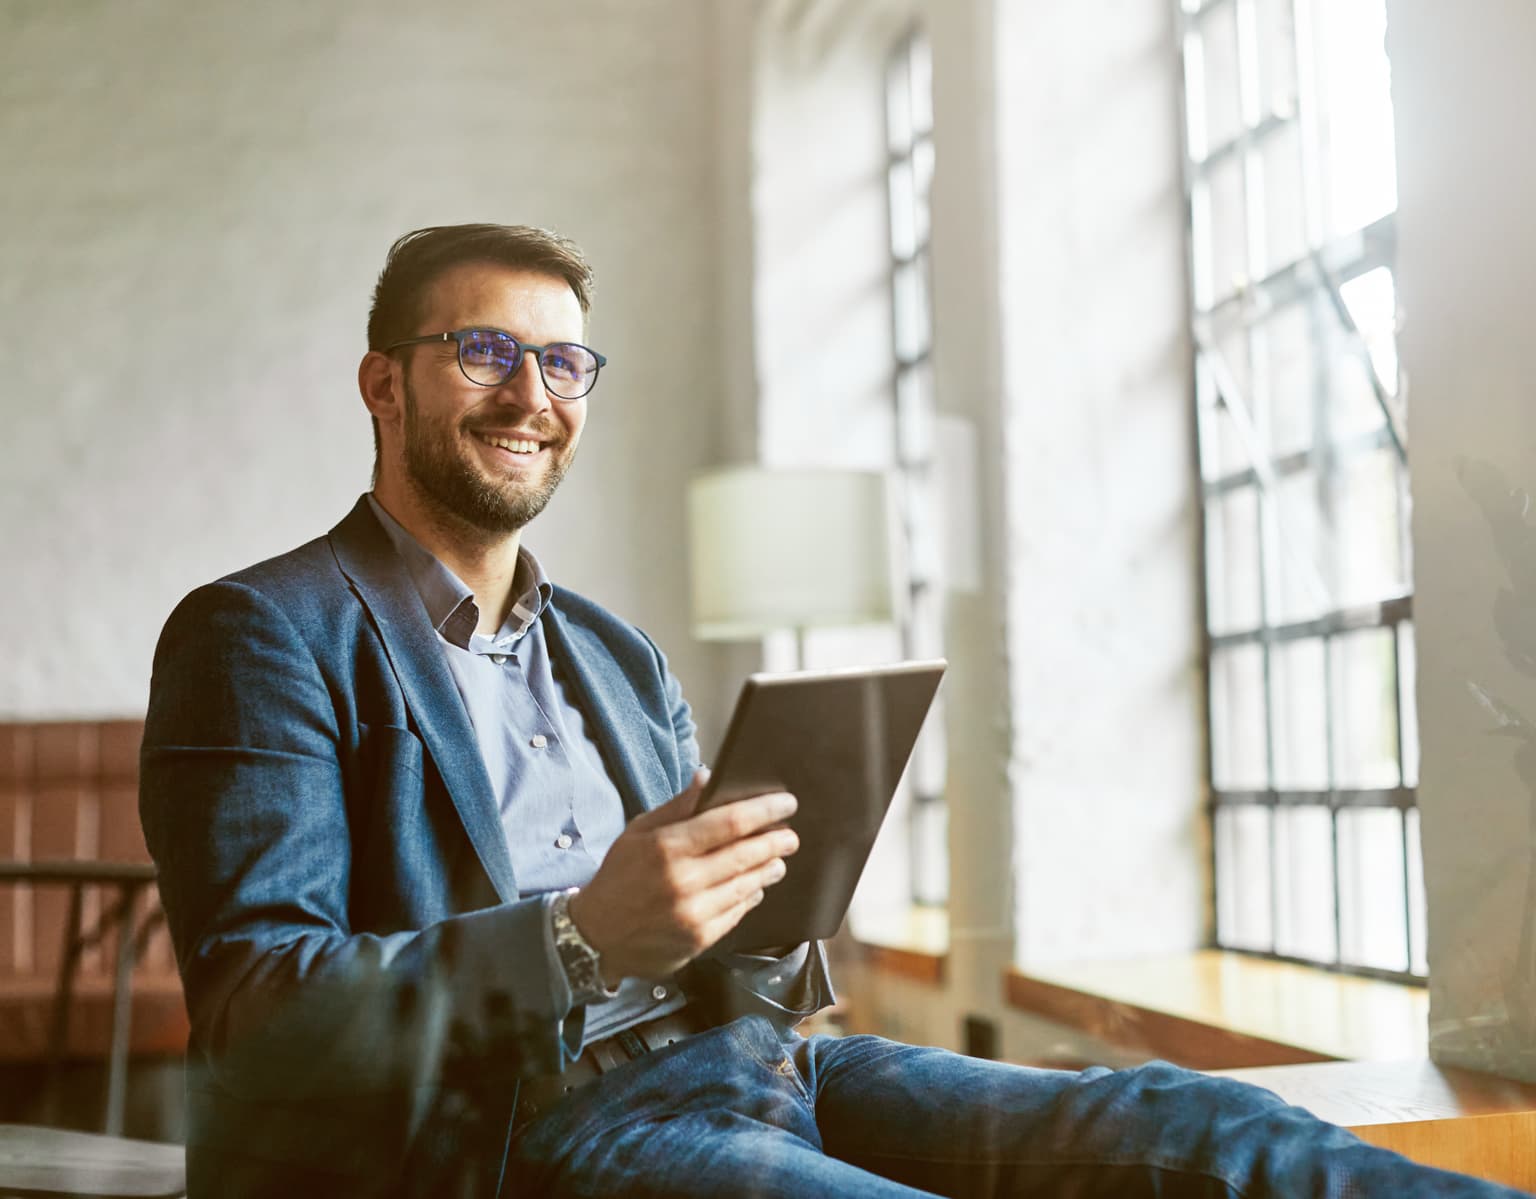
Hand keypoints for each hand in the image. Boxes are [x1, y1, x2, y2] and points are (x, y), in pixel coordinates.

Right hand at [568, 769, 798, 982]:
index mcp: (668, 847)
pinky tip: (756, 886)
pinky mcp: (701, 939)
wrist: (597, 935)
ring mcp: (695, 913)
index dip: (764, 810)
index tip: (786, 803)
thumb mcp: (639, 832)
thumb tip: (708, 777)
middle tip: (790, 835)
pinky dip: (751, 895)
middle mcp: (684, 881)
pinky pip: (738, 912)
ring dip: (768, 868)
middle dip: (776, 841)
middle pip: (747, 854)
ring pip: (747, 885)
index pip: (730, 822)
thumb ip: (677, 807)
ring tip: (778, 859)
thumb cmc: (618, 877)